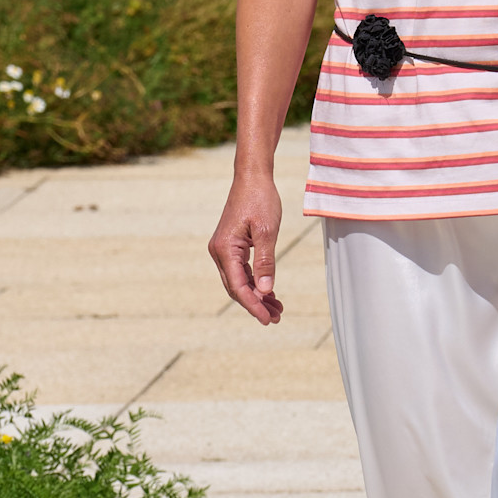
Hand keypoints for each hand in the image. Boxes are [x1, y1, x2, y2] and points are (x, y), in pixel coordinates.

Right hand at [209, 173, 283, 323]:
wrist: (252, 177)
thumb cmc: (260, 199)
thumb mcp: (268, 231)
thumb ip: (266, 262)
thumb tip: (265, 291)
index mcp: (225, 249)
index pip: (238, 287)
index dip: (253, 306)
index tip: (268, 319)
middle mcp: (219, 251)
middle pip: (236, 288)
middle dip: (256, 305)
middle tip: (277, 318)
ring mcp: (223, 249)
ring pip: (239, 282)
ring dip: (257, 296)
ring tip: (278, 309)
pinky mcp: (231, 246)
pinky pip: (241, 271)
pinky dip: (255, 283)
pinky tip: (270, 293)